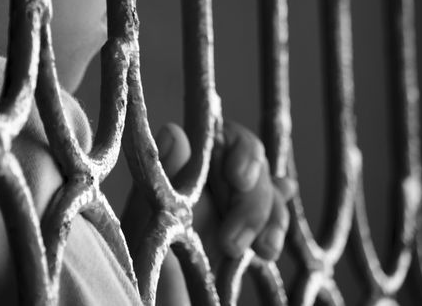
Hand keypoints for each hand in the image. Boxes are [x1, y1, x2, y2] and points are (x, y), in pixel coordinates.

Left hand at [121, 121, 296, 305]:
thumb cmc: (143, 259)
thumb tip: (174, 131)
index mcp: (182, 164)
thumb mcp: (147, 220)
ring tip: (260, 254)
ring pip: (269, 190)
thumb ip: (166, 179)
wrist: (157, 302)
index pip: (224, 136)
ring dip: (270, 218)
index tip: (238, 178)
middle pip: (254, 165)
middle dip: (252, 202)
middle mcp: (209, 176)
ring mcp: (230, 201)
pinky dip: (278, 227)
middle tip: (232, 246)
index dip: (240, 149)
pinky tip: (271, 244)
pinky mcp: (249, 228)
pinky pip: (276, 215)